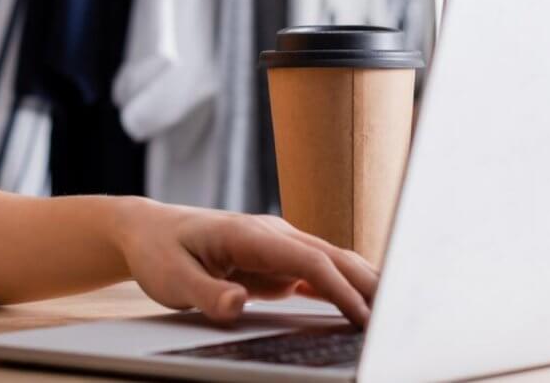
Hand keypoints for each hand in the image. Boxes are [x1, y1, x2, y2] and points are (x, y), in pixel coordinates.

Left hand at [115, 200, 377, 327]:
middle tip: (400, 319)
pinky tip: (365, 308)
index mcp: (250, 233)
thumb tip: (237, 304)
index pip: (308, 259)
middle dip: (369, 285)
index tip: (362, 317)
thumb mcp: (171, 278)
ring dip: (364, 284)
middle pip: (332, 257)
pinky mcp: (277, 260)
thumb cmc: (158, 252)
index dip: (339, 288)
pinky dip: (345, 288)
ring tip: (396, 314)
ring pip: (332, 262)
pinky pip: (319, 273)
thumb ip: (205, 293)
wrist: (148, 230)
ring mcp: (278, 245)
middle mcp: (272, 234)